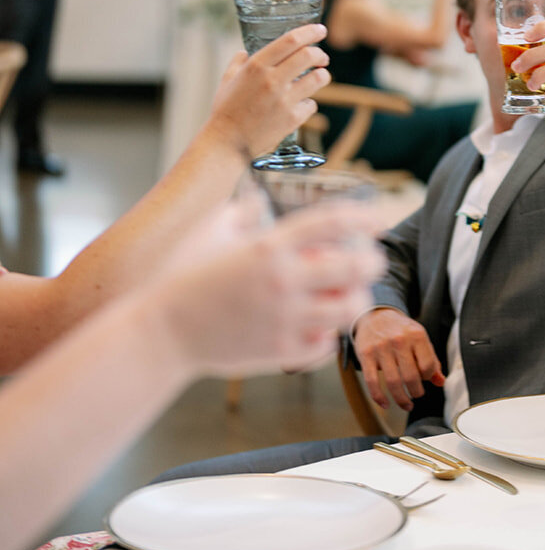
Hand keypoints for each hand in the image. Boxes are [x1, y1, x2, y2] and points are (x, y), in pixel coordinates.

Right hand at [153, 199, 383, 376]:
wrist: (163, 332)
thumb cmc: (185, 277)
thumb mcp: (211, 231)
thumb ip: (241, 210)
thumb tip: (257, 195)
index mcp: (269, 245)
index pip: (333, 222)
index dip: (364, 217)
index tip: (377, 220)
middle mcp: (283, 280)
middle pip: (356, 266)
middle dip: (372, 261)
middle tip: (371, 261)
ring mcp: (285, 319)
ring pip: (350, 310)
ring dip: (356, 300)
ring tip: (349, 296)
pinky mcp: (281, 353)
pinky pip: (327, 345)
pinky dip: (330, 335)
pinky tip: (322, 327)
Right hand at [205, 24, 330, 159]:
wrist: (227, 143)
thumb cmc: (225, 111)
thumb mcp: (227, 81)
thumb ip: (238, 63)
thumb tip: (243, 53)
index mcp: (256, 66)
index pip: (291, 40)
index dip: (310, 32)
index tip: (320, 30)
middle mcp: (272, 80)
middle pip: (309, 55)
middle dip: (321, 54)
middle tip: (322, 57)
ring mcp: (284, 100)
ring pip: (318, 78)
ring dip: (322, 76)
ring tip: (319, 77)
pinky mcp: (292, 119)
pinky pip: (312, 104)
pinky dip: (309, 103)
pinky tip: (301, 105)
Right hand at [353, 306, 444, 411]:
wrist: (375, 315)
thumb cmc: (400, 330)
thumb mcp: (419, 338)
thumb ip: (431, 359)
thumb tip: (441, 382)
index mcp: (416, 335)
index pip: (428, 365)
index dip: (429, 377)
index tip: (425, 379)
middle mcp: (399, 340)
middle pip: (411, 377)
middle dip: (416, 392)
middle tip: (417, 394)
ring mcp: (381, 347)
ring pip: (393, 382)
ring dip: (401, 399)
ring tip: (406, 404)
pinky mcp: (366, 355)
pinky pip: (372, 382)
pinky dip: (379, 397)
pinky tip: (385, 403)